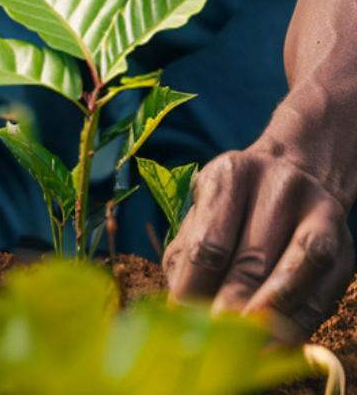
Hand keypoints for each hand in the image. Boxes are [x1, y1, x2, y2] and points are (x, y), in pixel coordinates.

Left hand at [163, 146, 353, 339]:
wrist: (292, 178)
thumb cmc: (233, 209)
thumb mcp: (202, 213)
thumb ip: (186, 256)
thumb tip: (181, 312)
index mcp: (231, 173)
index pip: (208, 243)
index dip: (194, 289)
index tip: (182, 319)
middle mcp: (278, 183)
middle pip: (250, 262)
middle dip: (229, 310)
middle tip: (212, 342)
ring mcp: (318, 210)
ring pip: (291, 275)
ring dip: (265, 319)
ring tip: (243, 348)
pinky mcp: (343, 244)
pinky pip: (321, 294)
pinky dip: (296, 327)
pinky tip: (274, 345)